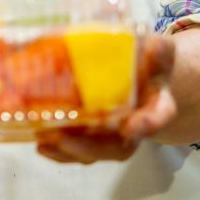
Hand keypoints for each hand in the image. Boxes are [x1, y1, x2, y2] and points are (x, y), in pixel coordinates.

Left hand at [37, 34, 176, 163]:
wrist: (143, 78)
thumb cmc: (149, 63)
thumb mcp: (157, 51)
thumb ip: (158, 50)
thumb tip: (154, 45)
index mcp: (157, 104)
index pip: (158, 117)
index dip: (146, 124)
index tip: (130, 128)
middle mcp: (136, 127)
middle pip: (119, 147)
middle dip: (92, 147)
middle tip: (66, 140)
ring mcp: (114, 137)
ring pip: (95, 153)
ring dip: (69, 152)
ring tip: (46, 143)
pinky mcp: (94, 139)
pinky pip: (79, 152)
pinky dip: (59, 152)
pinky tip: (41, 144)